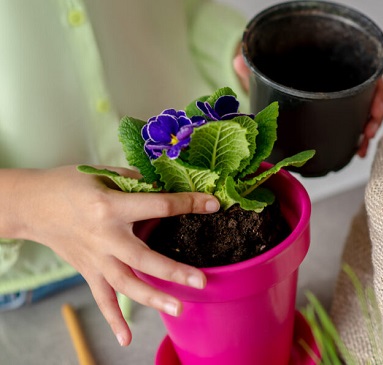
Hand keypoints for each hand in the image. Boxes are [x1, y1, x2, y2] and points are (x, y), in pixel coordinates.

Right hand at [1, 166, 219, 345]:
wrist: (32, 205)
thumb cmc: (69, 184)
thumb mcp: (103, 173)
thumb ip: (136, 182)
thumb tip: (165, 189)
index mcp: (112, 206)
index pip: (158, 206)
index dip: (188, 204)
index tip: (213, 205)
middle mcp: (105, 236)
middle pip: (143, 258)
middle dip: (173, 271)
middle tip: (201, 281)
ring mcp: (96, 258)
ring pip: (125, 283)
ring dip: (152, 298)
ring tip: (179, 308)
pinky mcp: (87, 270)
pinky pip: (101, 298)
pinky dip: (113, 319)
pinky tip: (127, 338)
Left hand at [233, 51, 382, 156]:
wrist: (274, 76)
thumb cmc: (276, 70)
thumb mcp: (267, 68)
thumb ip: (254, 67)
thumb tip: (238, 62)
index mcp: (332, 66)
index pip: (365, 75)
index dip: (376, 93)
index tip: (375, 108)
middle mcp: (340, 81)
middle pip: (370, 96)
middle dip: (374, 117)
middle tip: (368, 132)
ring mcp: (339, 99)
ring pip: (364, 113)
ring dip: (367, 130)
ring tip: (361, 147)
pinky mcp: (335, 114)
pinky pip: (353, 124)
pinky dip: (357, 138)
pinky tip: (355, 150)